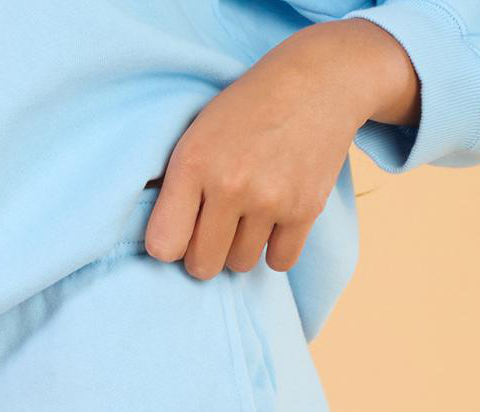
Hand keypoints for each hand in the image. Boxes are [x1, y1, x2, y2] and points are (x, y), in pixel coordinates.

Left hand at [147, 21, 419, 279]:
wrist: (320, 78)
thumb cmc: (248, 109)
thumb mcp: (198, 132)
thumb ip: (177, 186)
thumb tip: (160, 245)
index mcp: (193, 163)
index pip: (163, 247)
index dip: (172, 244)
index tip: (183, 230)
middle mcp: (230, 185)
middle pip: (203, 266)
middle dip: (206, 253)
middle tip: (217, 227)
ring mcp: (270, 199)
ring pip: (240, 264)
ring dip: (242, 248)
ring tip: (250, 212)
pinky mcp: (305, 209)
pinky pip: (279, 262)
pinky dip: (276, 250)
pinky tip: (275, 222)